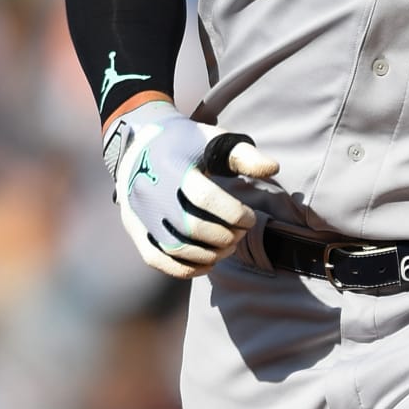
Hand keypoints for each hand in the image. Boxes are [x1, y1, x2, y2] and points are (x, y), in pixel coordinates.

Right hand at [103, 102, 280, 279]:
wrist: (140, 145)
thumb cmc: (186, 144)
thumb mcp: (214, 140)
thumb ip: (244, 155)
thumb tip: (273, 168)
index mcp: (172, 166)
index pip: (206, 198)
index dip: (234, 213)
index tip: (250, 218)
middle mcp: (151, 192)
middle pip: (192, 227)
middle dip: (224, 236)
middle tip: (240, 234)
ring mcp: (139, 213)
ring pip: (175, 247)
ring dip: (208, 254)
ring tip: (228, 247)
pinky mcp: (135, 229)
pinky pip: (158, 259)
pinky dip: (185, 268)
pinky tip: (207, 263)